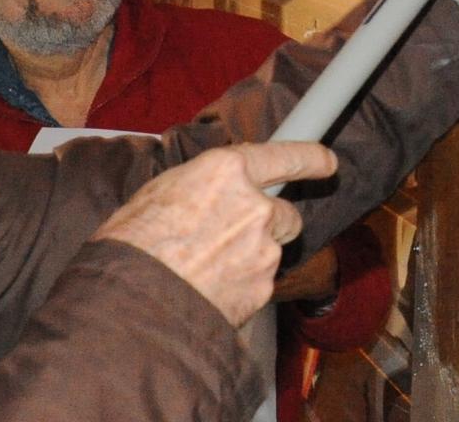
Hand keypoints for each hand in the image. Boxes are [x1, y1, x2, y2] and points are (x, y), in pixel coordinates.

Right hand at [91, 142, 337, 326]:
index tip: (326, 161)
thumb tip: (211, 192)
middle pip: (285, 212)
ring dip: (252, 256)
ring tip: (208, 268)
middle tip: (233, 235)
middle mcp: (254, 206)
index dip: (310, 158)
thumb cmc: (132, 243)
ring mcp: (263, 250)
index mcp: (226, 172)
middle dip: (269, 223)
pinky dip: (243, 285)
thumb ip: (201, 188)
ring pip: (273, 249)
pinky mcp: (263, 288)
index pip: (286, 157)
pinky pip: (260, 282)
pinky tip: (209, 289)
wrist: (131, 302)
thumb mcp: (159, 193)